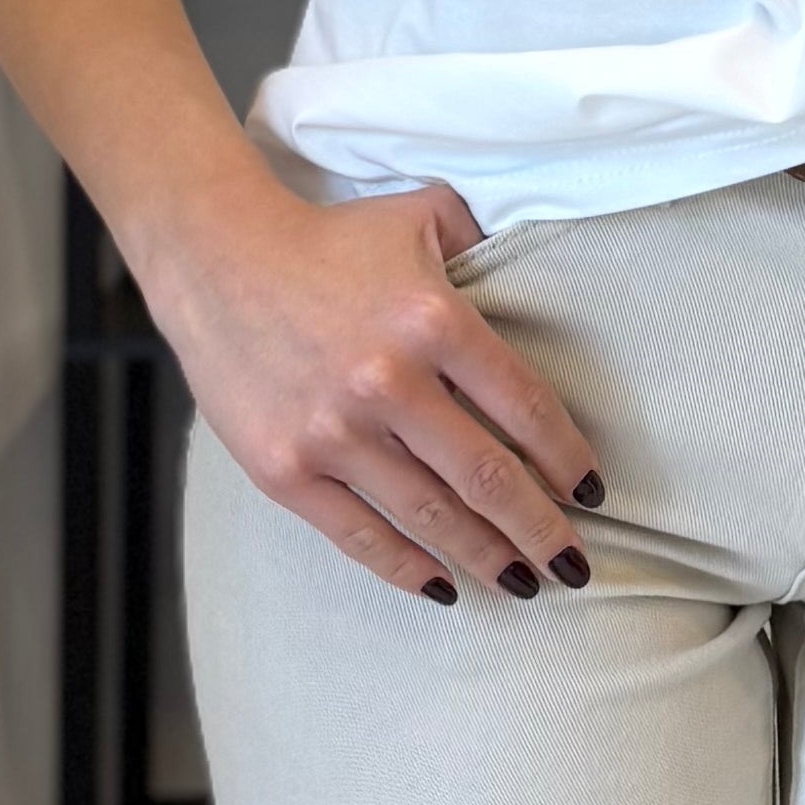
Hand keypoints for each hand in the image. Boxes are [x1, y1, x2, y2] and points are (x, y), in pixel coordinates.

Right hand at [140, 163, 601, 605]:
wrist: (215, 253)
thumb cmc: (328, 240)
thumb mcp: (423, 217)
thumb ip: (487, 245)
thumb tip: (541, 279)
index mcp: (434, 320)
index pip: (525, 407)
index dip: (566, 458)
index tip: (588, 491)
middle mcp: (388, 381)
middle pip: (488, 477)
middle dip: (540, 530)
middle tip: (574, 565)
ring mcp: (333, 432)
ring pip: (431, 515)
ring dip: (486, 557)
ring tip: (524, 584)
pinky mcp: (285, 468)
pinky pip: (358, 534)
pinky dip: (407, 568)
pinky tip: (445, 587)